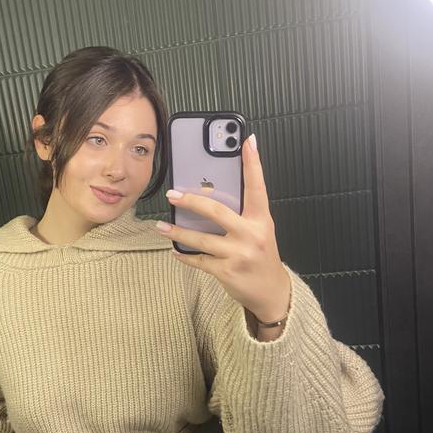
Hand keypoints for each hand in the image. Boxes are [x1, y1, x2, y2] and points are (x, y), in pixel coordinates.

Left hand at [156, 134, 290, 322]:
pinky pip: (199, 260)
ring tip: (161, 226)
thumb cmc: (261, 256)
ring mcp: (238, 254)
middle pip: (216, 212)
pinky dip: (184, 255)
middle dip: (191, 201)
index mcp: (261, 219)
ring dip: (177, 232)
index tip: (247, 141)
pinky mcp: (227, 271)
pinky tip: (175, 250)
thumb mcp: (260, 229)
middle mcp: (251, 235)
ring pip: (201, 239)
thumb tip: (212, 192)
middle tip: (173, 194)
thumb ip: (242, 212)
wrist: (271, 291)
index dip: (253, 163)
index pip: (256, 186)